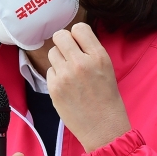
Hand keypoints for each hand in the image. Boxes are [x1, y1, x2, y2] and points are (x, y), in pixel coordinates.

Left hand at [47, 23, 130, 152]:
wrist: (103, 127)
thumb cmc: (107, 98)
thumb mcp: (107, 68)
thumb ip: (90, 51)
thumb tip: (73, 38)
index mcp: (98, 56)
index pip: (79, 28)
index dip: (77, 35)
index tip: (78, 44)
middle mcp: (81, 62)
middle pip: (60, 36)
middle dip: (63, 43)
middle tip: (68, 54)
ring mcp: (65, 75)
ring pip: (52, 52)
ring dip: (58, 59)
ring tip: (69, 72)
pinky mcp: (54, 88)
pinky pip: (49, 71)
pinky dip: (56, 76)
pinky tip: (67, 87)